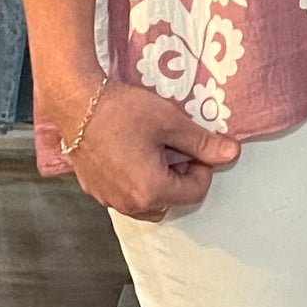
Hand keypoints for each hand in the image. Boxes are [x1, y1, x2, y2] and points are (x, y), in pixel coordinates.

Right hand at [64, 81, 239, 221]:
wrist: (75, 102)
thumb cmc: (121, 111)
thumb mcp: (170, 122)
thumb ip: (202, 143)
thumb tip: (231, 153)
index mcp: (151, 191)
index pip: (195, 192)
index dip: (203, 167)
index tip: (196, 147)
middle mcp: (129, 204)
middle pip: (171, 200)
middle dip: (180, 177)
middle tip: (174, 146)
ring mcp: (108, 198)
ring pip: (147, 202)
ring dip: (158, 181)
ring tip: (153, 149)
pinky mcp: (94, 189)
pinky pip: (125, 194)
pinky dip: (136, 180)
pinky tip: (132, 152)